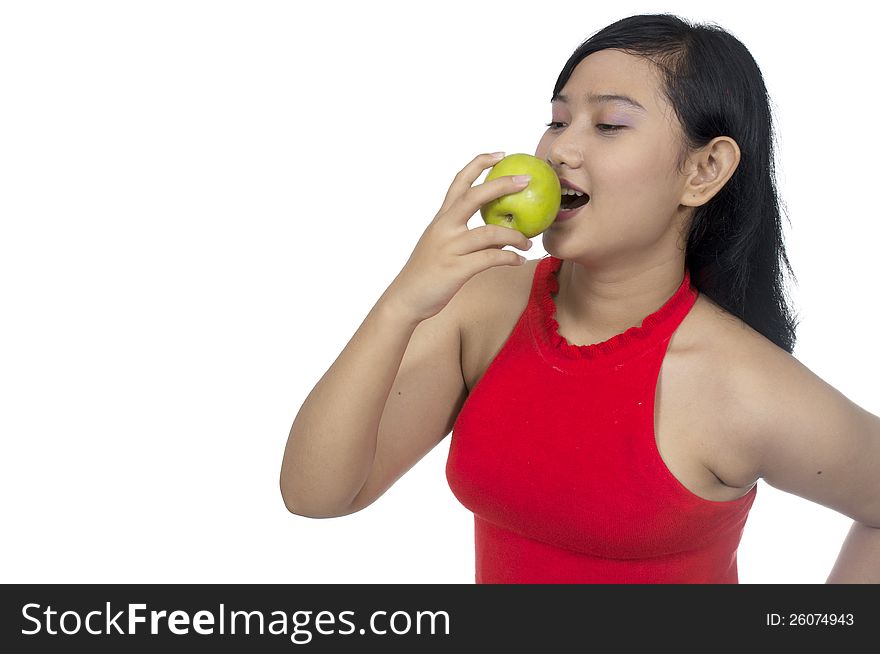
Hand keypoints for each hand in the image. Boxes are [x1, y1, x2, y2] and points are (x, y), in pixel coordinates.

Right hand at [384, 152, 533, 323]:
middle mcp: (444, 228)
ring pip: (490, 233)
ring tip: (528, 241)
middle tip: (526, 180)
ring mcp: (449, 248)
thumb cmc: (428, 273)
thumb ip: (466, 235)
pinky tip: (519, 260)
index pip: (459, 182)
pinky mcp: (456, 269)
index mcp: (441, 219)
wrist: (406, 298)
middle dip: (502, 185)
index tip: (500, 154)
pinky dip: (510, 258)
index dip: (479, 164)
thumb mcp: (443, 246)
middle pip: (474, 197)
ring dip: (515, 236)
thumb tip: (500, 232)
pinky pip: (491, 259)